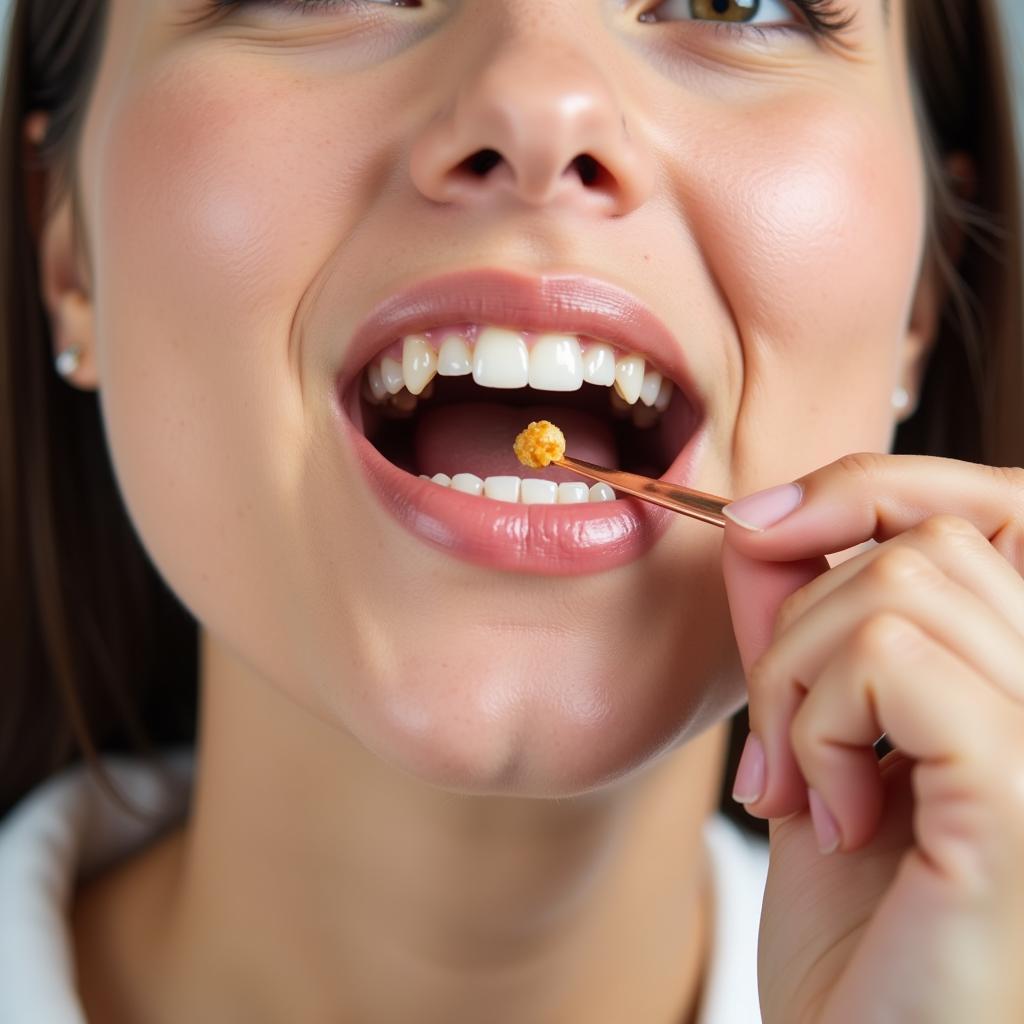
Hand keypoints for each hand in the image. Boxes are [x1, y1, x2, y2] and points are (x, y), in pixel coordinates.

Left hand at [720, 453, 1023, 1023]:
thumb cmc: (860, 931)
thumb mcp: (821, 742)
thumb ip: (805, 627)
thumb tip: (766, 520)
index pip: (996, 502)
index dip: (871, 488)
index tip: (759, 530)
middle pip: (928, 538)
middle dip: (804, 620)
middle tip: (782, 737)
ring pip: (893, 588)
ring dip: (801, 685)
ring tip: (808, 789)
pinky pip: (889, 654)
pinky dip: (820, 725)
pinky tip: (833, 818)